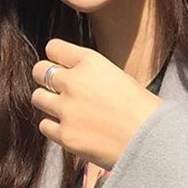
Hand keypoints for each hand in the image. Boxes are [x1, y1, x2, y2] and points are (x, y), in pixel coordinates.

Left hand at [31, 38, 164, 169]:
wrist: (151, 139)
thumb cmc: (142, 108)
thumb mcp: (117, 76)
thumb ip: (91, 74)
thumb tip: (71, 75)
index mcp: (90, 62)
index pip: (53, 47)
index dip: (56, 56)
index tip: (61, 64)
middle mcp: (74, 81)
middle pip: (39, 70)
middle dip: (45, 77)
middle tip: (57, 87)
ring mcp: (66, 109)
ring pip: (37, 97)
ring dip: (48, 101)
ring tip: (65, 109)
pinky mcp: (64, 135)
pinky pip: (44, 124)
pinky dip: (53, 126)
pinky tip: (70, 127)